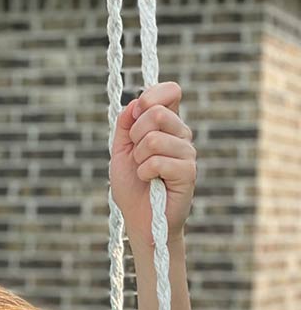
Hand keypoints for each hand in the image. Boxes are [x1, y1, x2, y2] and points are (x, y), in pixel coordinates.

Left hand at [110, 82, 195, 246]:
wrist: (139, 218)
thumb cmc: (132, 185)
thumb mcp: (121, 150)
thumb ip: (126, 125)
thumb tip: (136, 103)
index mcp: (168, 125)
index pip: (171, 91)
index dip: (152, 95)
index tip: (137, 112)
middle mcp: (182, 135)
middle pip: (157, 113)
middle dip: (135, 134)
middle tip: (136, 154)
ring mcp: (187, 153)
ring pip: (154, 138)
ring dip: (138, 158)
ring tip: (143, 171)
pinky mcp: (188, 172)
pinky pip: (157, 161)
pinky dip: (144, 172)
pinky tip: (150, 181)